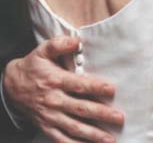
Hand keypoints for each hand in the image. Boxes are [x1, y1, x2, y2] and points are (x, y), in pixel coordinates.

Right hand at [3, 36, 123, 142]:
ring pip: (74, 127)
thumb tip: (77, 41)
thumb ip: (60, 44)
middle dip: (101, 114)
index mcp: (56, 80)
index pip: (79, 85)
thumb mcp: (43, 50)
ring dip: (93, 134)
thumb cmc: (33, 66)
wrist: (12, 86)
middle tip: (118, 117)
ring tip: (110, 138)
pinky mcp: (47, 127)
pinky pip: (61, 139)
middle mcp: (54, 100)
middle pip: (80, 109)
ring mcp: (51, 116)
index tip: (111, 90)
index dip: (96, 87)